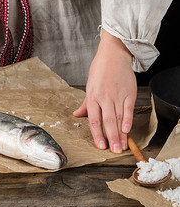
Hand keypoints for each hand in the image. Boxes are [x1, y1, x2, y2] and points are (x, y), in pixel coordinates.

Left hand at [73, 29, 136, 152]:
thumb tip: (76, 115)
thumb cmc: (99, 70)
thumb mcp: (89, 86)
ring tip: (122, 146)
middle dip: (111, 138)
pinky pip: (128, 109)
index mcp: (92, 97)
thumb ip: (85, 103)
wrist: (113, 55)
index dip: (97, 134)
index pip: (94, 120)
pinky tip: (128, 130)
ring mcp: (117, 95)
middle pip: (107, 122)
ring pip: (118, 118)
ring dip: (120, 134)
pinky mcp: (129, 93)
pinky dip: (128, 120)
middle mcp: (104, 98)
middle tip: (114, 152)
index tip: (101, 146)